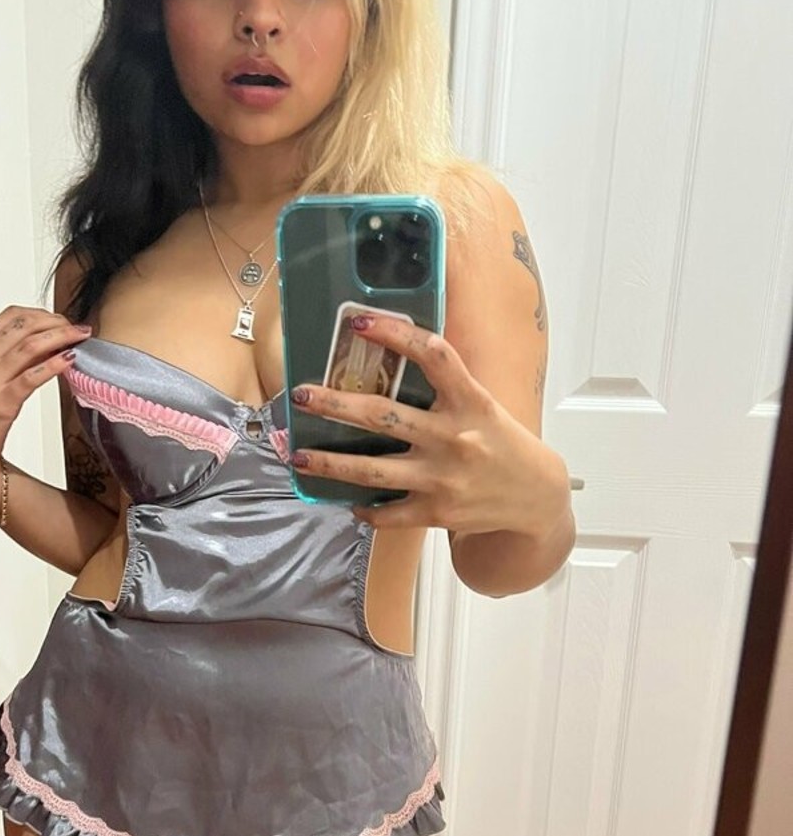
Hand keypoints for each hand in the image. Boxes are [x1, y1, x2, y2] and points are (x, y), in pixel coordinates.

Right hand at [0, 307, 92, 483]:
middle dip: (56, 322)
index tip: (58, 319)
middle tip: (75, 328)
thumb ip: (5, 356)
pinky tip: (69, 360)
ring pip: (32, 346)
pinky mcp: (3, 401)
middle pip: (25, 326)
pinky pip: (33, 376)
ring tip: (80, 337)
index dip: (40, 314)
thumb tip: (42, 342)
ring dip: (61, 337)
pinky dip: (55, 364)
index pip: (11, 316)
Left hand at [289, 313, 569, 536]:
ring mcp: (442, 478)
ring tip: (298, 455)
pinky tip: (348, 500)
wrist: (535, 498)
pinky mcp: (436, 512)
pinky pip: (388, 513)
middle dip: (334, 404)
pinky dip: (365, 508)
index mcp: (470, 400)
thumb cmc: (502, 444)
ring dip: (329, 463)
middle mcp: (454, 437)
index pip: (433, 354)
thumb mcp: (483, 405)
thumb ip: (445, 387)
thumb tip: (392, 356)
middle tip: (300, 395)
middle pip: (382, 415)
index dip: (394, 334)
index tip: (357, 322)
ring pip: (372, 470)